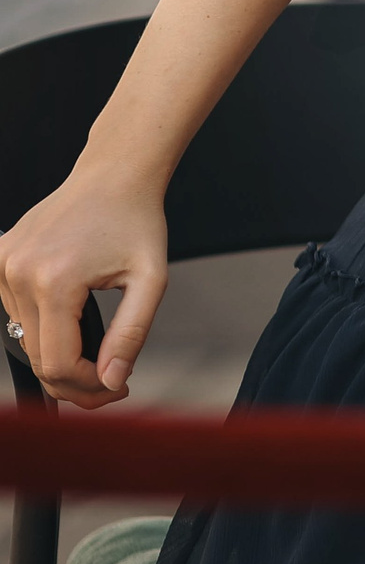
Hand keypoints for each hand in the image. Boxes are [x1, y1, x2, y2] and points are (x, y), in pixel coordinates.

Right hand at [0, 169, 169, 407]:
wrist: (114, 175)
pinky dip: (43, 326)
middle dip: (74, 380)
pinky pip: (16, 311)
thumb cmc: (137, 221)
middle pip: (37, 357)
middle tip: (110, 383)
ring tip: (96, 355)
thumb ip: (132, 333)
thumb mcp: (152, 279)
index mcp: (55, 281)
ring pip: (24, 338)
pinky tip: (71, 321)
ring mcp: (3, 265)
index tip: (117, 388)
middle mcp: (18, 274)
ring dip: (58, 353)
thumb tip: (111, 379)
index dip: (87, 387)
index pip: (58, 363)